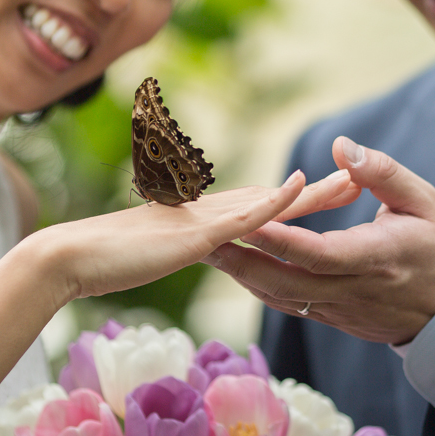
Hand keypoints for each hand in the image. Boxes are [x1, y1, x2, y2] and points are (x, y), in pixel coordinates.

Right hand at [39, 168, 359, 303]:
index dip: (299, 199)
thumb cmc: (108, 260)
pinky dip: (273, 201)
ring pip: (270, 202)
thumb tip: (197, 251)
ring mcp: (205, 221)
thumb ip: (181, 250)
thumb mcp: (158, 255)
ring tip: (352, 180)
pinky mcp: (196, 234)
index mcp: (205, 222)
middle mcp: (210, 213)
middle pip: (277, 198)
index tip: (333, 190)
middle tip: (360, 175)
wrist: (73, 258)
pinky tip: (296, 187)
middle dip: (320, 190)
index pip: (262, 208)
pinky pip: (242, 216)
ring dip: (312, 192)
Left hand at [207, 137, 434, 344]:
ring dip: (243, 275)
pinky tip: (237, 267)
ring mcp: (341, 310)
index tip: (248, 221)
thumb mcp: (424, 200)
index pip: (320, 254)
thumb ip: (382, 172)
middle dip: (242, 262)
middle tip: (204, 239)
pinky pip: (290, 305)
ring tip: (208, 249)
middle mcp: (353, 289)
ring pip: (282, 298)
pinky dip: (261, 286)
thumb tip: (341, 147)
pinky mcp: (333, 319)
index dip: (282, 241)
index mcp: (377, 257)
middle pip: (287, 283)